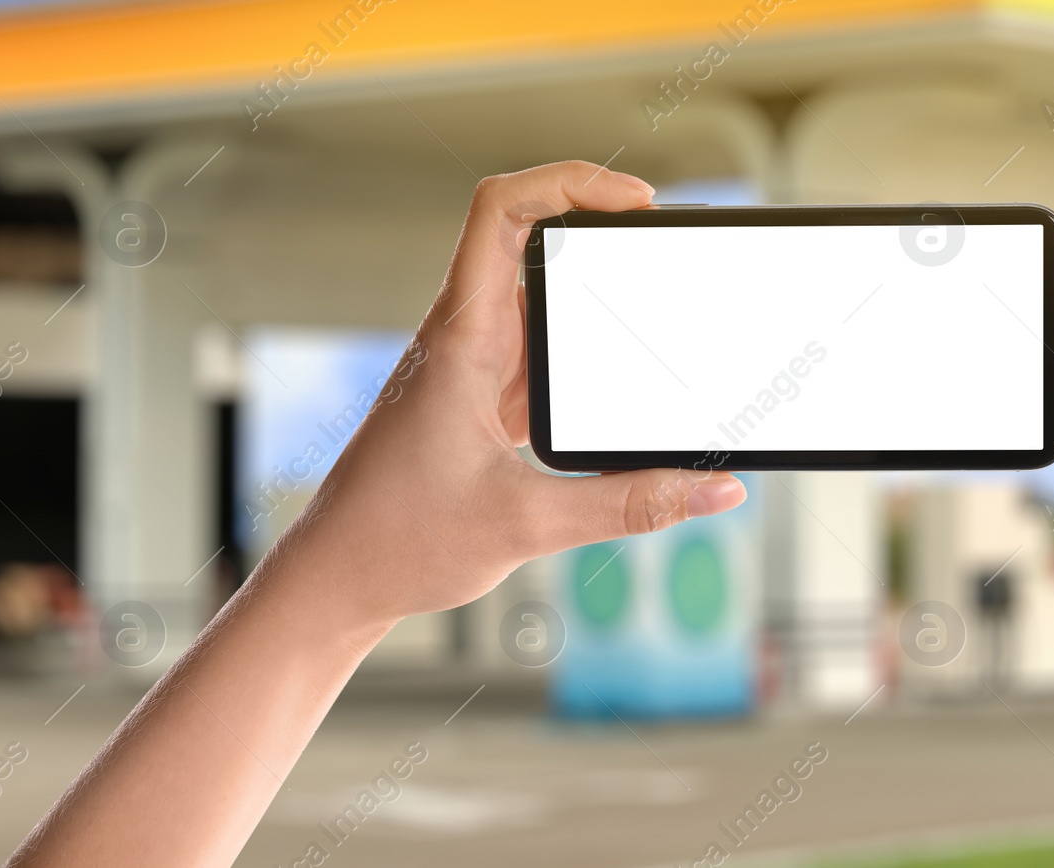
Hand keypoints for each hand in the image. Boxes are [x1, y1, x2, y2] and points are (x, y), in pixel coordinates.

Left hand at [265, 161, 746, 632]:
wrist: (335, 579)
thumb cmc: (399, 543)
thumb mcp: (529, 524)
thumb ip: (631, 505)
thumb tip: (718, 490)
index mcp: (461, 339)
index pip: (501, 211)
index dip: (570, 182)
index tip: (637, 203)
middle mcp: (464, 338)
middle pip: (532, 241)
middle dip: (603, 231)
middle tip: (668, 249)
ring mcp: (471, 367)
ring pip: (539, 297)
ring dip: (596, 292)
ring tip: (663, 304)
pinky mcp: (480, 400)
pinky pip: (540, 351)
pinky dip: (586, 351)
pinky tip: (625, 380)